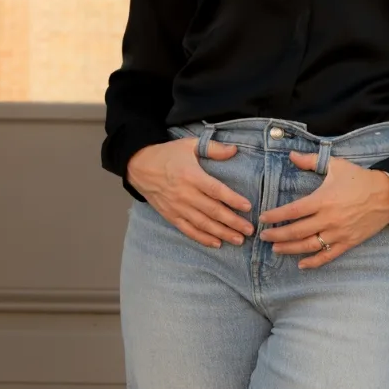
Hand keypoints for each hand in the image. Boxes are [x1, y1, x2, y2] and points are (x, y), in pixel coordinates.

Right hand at [126, 139, 254, 248]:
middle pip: (212, 211)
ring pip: (202, 224)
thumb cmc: (167, 154)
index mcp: (191, 175)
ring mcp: (177, 207)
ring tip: (238, 240)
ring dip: (221, 233)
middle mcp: (185, 194)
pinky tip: (216, 243)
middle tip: (249, 230)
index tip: (248, 207)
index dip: (232, 199)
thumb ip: (213, 148)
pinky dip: (202, 238)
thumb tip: (234, 150)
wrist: (139, 166)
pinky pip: (188, 230)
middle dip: (233, 222)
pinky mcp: (170, 215)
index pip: (215, 190)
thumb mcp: (189, 145)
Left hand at [259, 151, 388, 267]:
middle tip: (263, 237)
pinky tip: (301, 264)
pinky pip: (328, 255)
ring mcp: (338, 233)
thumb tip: (291, 156)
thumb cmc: (360, 179)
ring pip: (309, 245)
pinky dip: (314, 262)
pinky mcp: (348, 242)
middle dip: (277, 235)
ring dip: (290, 249)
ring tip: (276, 249)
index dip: (275, 216)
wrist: (388, 194)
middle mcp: (328, 219)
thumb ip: (311, 161)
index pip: (293, 211)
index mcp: (323, 199)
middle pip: (296, 231)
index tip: (263, 218)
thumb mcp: (336, 165)